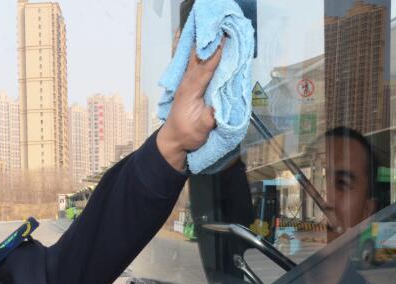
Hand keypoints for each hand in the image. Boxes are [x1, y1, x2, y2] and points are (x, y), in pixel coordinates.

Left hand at [156, 40, 224, 170]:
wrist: (173, 141)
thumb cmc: (187, 135)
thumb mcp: (200, 130)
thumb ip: (210, 118)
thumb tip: (220, 107)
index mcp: (190, 92)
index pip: (204, 71)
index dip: (213, 57)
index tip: (222, 43)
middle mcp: (187, 84)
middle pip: (198, 60)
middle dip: (208, 45)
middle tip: (219, 30)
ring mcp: (187, 84)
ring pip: (196, 60)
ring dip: (204, 46)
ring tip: (213, 32)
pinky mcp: (189, 86)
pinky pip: (195, 65)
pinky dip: (201, 54)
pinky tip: (203, 45)